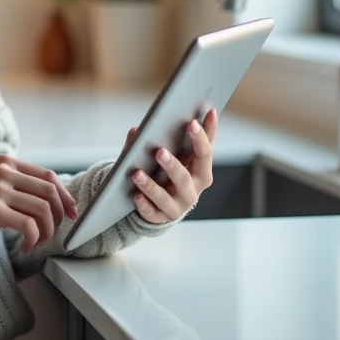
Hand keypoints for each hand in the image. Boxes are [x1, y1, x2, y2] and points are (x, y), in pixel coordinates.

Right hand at [0, 155, 78, 253]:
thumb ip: (21, 184)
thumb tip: (57, 199)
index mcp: (8, 162)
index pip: (49, 175)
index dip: (65, 195)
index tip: (71, 212)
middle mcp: (5, 172)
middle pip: (49, 192)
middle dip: (59, 215)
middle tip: (53, 230)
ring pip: (43, 210)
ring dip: (47, 230)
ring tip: (37, 240)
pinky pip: (28, 226)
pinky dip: (34, 239)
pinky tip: (26, 246)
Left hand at [126, 108, 216, 222]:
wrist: (163, 201)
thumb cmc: (169, 172)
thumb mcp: (172, 154)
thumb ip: (158, 139)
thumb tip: (137, 130)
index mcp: (200, 171)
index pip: (205, 154)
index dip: (202, 138)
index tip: (193, 122)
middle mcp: (192, 191)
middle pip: (185, 178)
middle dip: (173, 165)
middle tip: (159, 151)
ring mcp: (177, 206)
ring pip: (165, 198)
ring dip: (151, 186)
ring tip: (136, 173)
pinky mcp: (161, 218)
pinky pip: (152, 213)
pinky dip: (143, 205)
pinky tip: (135, 195)